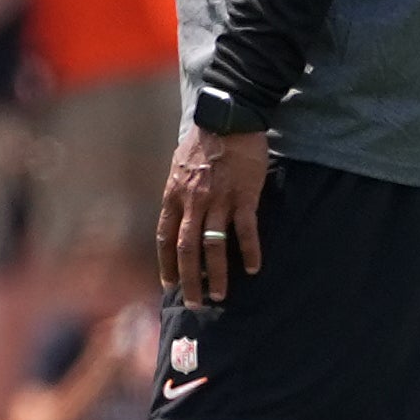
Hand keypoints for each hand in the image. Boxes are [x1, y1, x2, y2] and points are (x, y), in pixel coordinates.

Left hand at [155, 126, 268, 301]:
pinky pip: (246, 230)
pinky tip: (254, 269)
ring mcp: (218, 200)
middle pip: (187, 249)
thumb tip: (179, 209)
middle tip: (195, 303)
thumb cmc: (203, 140)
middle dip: (190, 279)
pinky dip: (249, 251)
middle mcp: (193, 202)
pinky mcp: (244, 196)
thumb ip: (179, 191)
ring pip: (214, 246)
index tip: (170, 284)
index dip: (167, 263)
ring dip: (217, 273)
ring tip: (219, 295)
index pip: (166, 237)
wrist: (227, 116)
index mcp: (174, 195)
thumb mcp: (179, 166)